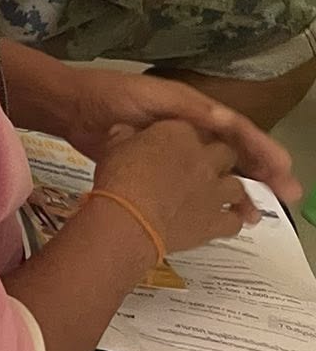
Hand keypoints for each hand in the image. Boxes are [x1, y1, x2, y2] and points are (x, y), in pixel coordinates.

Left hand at [47, 65, 299, 205]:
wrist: (72, 109)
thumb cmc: (111, 96)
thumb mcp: (152, 97)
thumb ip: (187, 108)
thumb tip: (225, 120)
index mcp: (194, 111)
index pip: (238, 130)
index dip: (262, 148)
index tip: (284, 169)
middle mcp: (193, 130)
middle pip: (237, 152)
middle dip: (264, 172)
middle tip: (289, 196)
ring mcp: (178, 151)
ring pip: (221, 171)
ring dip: (242, 190)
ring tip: (261, 215)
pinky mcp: (162, 169)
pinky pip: (197, 185)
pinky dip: (213, 199)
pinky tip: (223, 217)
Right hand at [91, 120, 259, 257]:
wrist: (129, 218)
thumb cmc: (119, 182)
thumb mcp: (113, 147)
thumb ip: (125, 137)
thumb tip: (123, 133)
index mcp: (177, 133)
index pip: (192, 127)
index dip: (186, 137)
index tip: (176, 143)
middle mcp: (202, 158)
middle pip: (225, 152)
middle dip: (218, 158)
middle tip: (203, 166)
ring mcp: (214, 191)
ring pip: (238, 186)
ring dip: (229, 190)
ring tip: (216, 194)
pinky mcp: (216, 221)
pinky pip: (235, 221)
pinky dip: (232, 221)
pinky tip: (224, 222)